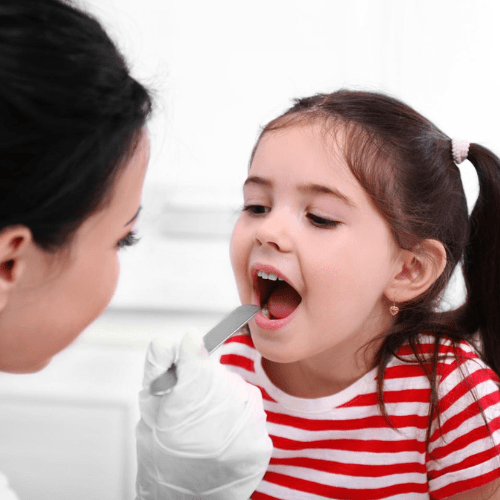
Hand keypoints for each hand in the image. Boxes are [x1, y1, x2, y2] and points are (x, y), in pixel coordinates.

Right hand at [136, 330, 271, 498]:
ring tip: (206, 422)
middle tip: (190, 404)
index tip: (189, 345)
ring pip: (236, 387)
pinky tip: (223, 431)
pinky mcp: (261, 443)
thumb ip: (158, 372)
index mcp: (185, 408)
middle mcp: (219, 417)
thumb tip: (167, 341)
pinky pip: (251, 408)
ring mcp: (245, 430)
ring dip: (222, 395)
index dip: (190, 349)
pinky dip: (238, 413)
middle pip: (215, 372)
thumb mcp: (149, 413)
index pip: (195, 357)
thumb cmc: (162, 458)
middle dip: (202, 379)